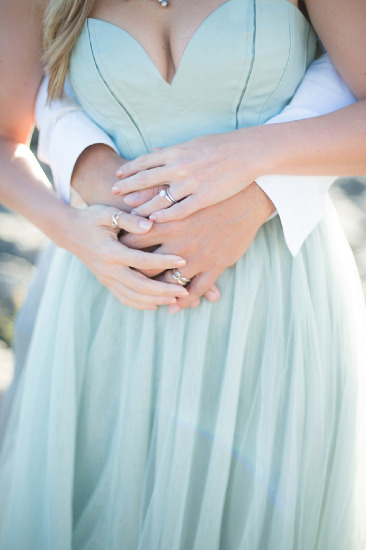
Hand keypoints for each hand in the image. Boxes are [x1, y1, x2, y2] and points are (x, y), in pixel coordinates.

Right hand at [65, 205, 188, 309]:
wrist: (68, 231)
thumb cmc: (91, 218)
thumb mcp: (107, 213)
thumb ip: (129, 220)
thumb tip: (149, 226)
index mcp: (111, 252)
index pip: (142, 260)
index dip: (164, 261)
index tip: (183, 261)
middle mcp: (108, 269)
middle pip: (140, 286)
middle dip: (164, 290)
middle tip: (185, 291)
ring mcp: (106, 279)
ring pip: (133, 296)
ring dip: (155, 300)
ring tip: (176, 299)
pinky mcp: (106, 282)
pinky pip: (124, 298)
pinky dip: (140, 304)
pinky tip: (156, 304)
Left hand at [112, 129, 263, 221]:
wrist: (249, 152)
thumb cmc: (222, 147)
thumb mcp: (193, 144)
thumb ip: (172, 152)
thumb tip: (153, 152)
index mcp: (176, 152)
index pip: (145, 162)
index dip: (129, 171)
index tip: (117, 179)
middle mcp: (179, 167)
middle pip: (146, 180)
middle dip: (128, 188)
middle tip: (113, 196)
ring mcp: (191, 183)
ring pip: (159, 199)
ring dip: (142, 207)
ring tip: (130, 215)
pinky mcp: (204, 198)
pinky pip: (179, 210)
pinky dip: (164, 216)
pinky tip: (154, 222)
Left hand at [120, 183, 274, 312]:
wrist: (248, 198)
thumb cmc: (209, 191)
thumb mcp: (180, 191)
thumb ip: (153, 196)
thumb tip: (129, 197)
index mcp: (166, 224)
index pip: (132, 243)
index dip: (121, 250)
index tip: (115, 255)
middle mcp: (178, 245)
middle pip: (146, 268)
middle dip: (134, 275)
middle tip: (126, 280)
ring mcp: (197, 258)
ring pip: (169, 284)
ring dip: (157, 292)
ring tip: (147, 297)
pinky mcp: (215, 267)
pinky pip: (195, 291)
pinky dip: (183, 302)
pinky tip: (173, 307)